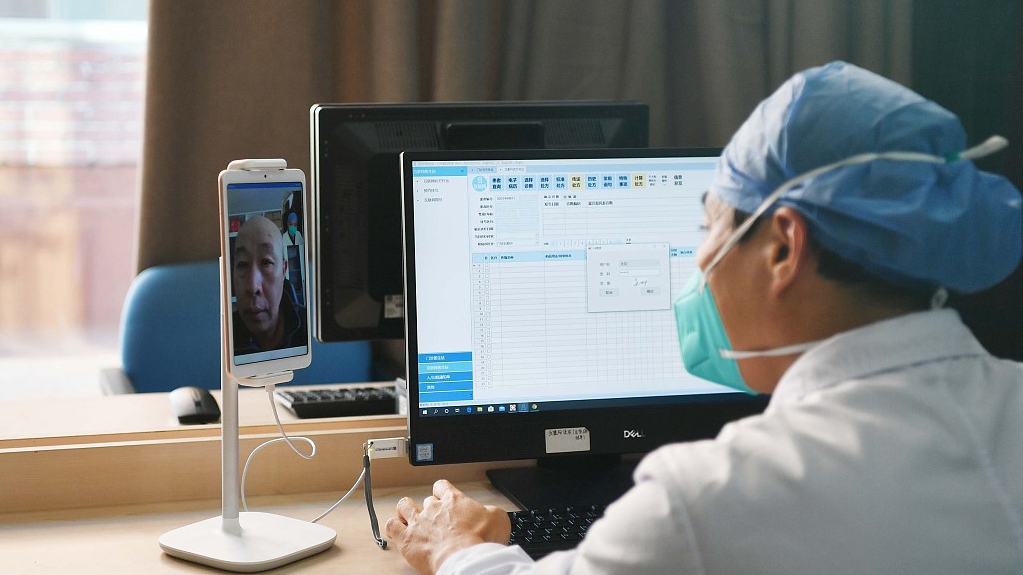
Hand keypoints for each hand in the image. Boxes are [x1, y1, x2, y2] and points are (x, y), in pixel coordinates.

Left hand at [386, 479, 511, 574]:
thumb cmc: (480, 540)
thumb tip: (490, 512)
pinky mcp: (406, 538)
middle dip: (429, 508)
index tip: (444, 497)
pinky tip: (397, 530)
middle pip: (426, 500)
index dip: (441, 491)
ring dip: (406, 510)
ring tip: (409, 517)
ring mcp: (418, 522)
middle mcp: (433, 508)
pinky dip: (393, 526)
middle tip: (434, 519)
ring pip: (404, 506)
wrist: (463, 557)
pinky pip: (392, 526)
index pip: (442, 486)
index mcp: (454, 500)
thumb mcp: (498, 518)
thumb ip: (491, 511)